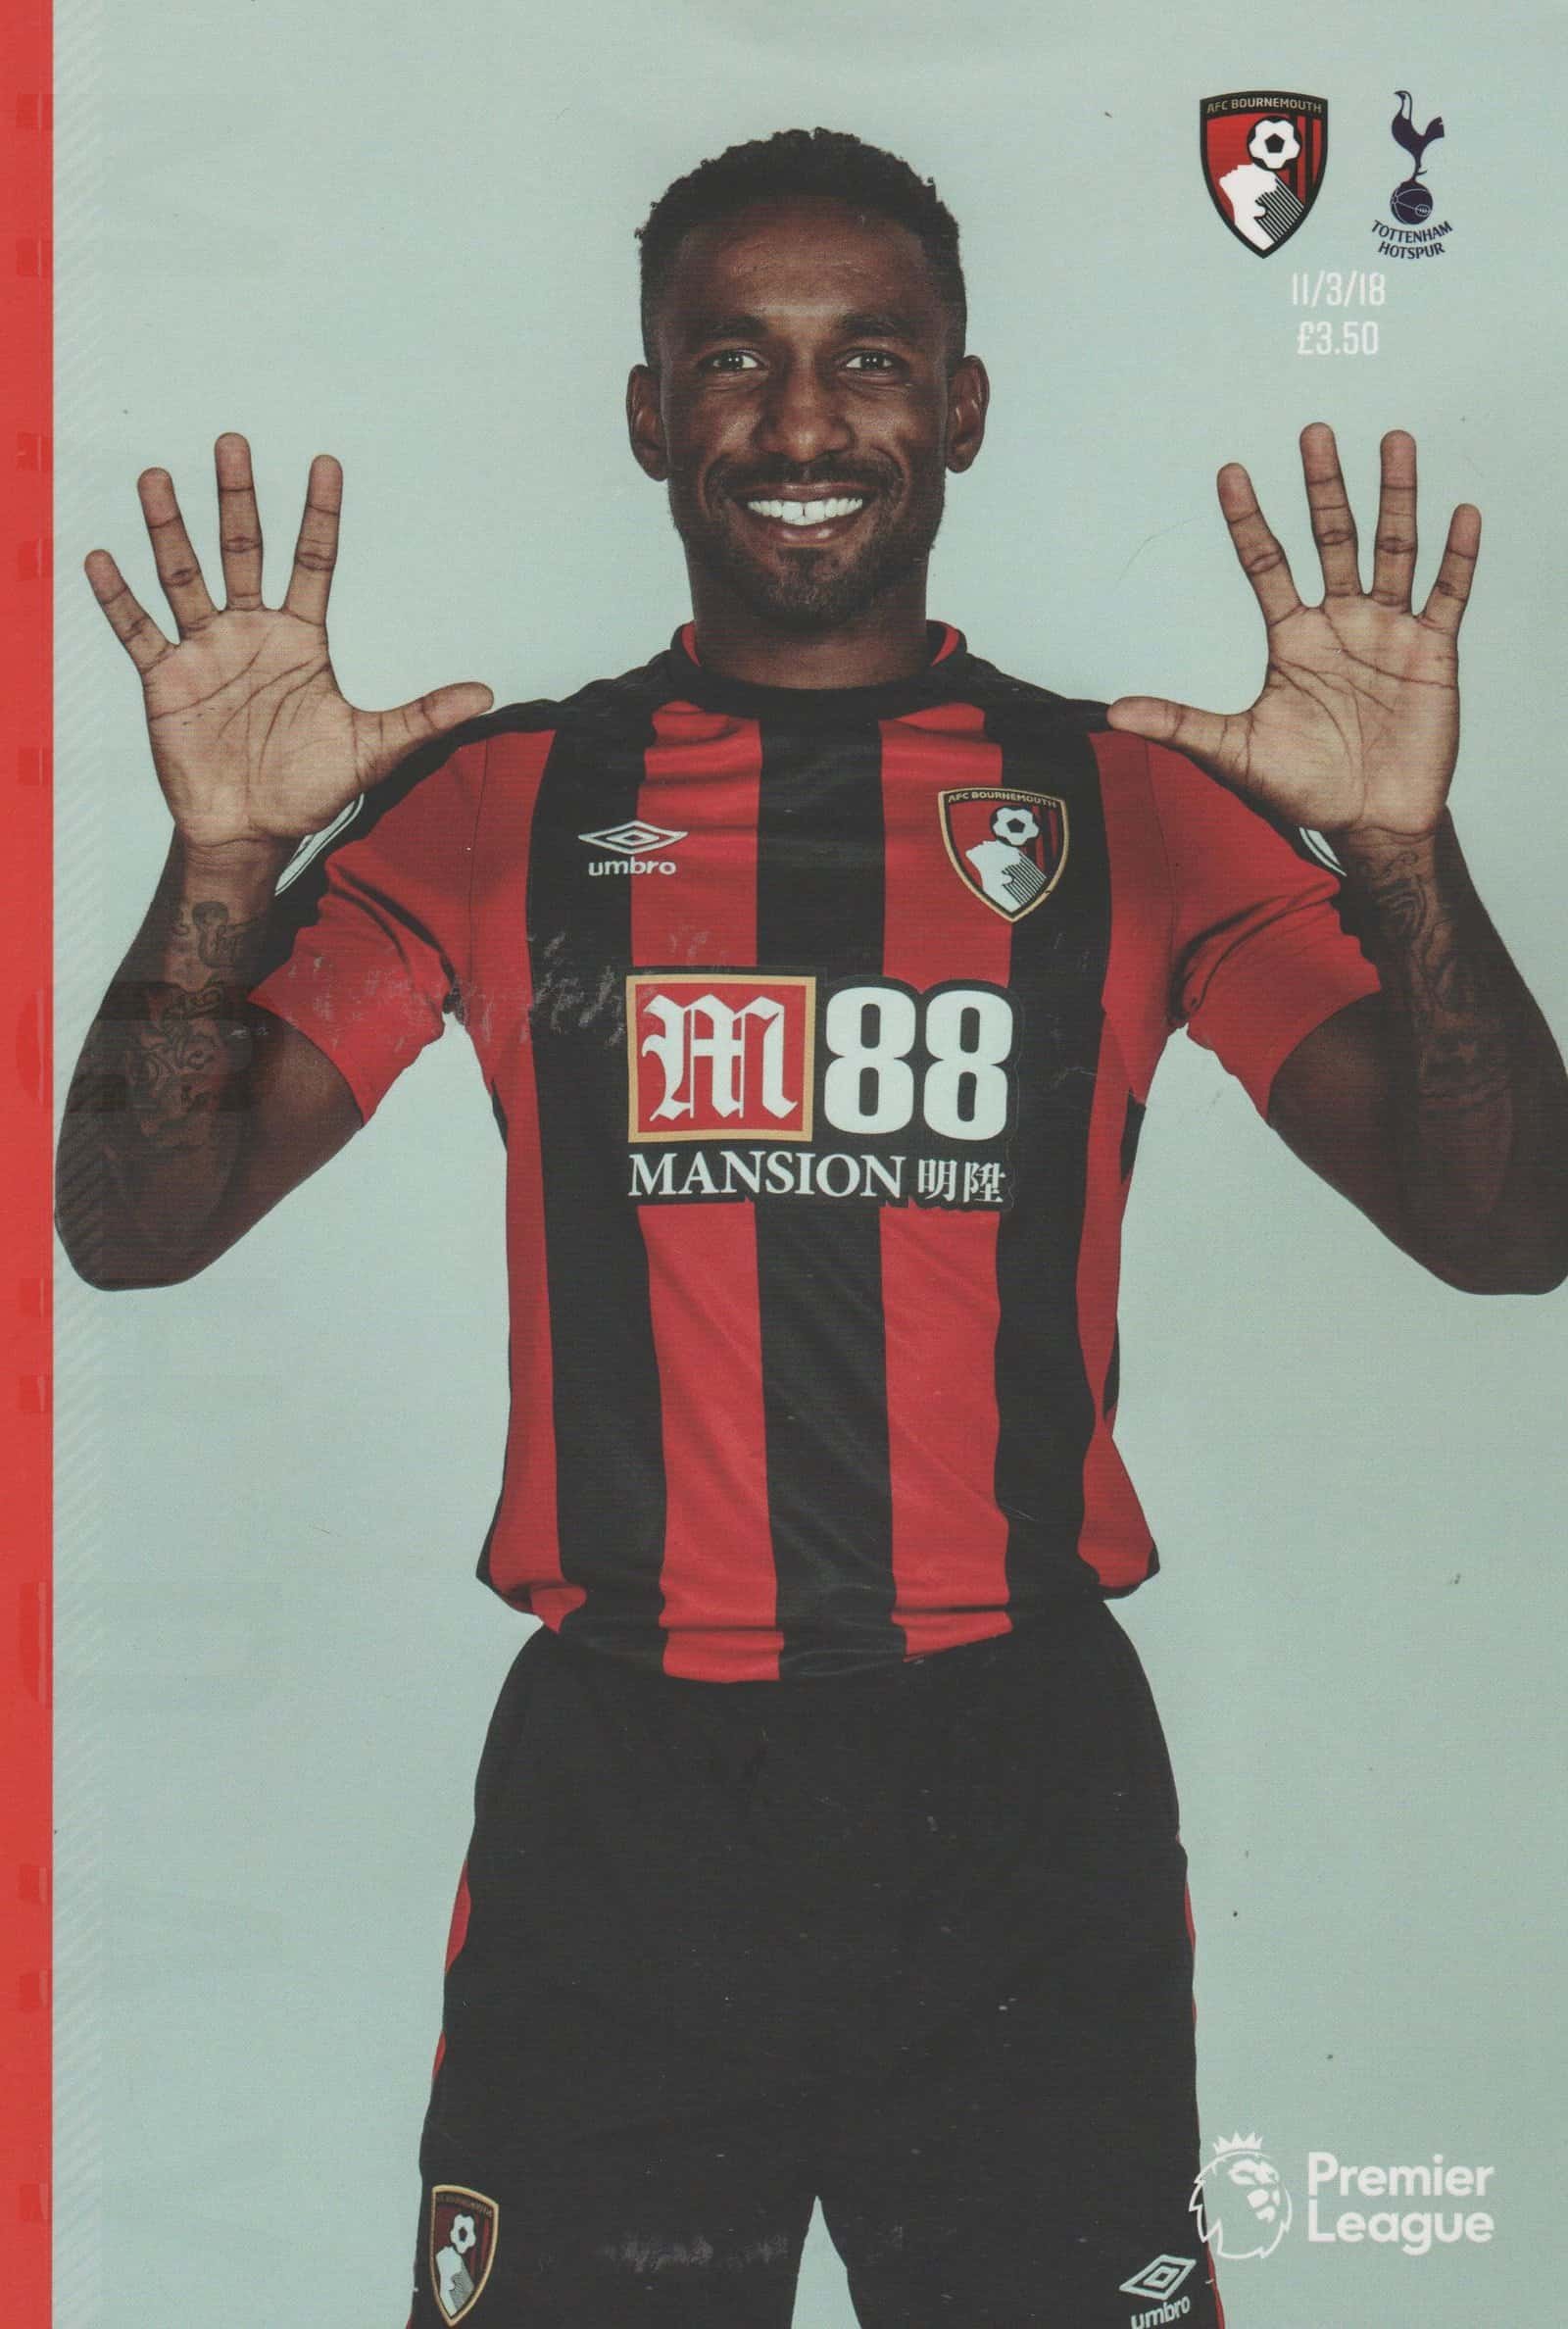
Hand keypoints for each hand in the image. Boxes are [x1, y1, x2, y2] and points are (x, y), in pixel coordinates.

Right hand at [85, 434, 493, 853]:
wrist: (251, 830)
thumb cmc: (309, 787)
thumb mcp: (374, 750)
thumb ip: (424, 717)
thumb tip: (486, 695)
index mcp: (301, 639)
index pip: (314, 562)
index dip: (320, 515)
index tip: (326, 463)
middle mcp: (251, 632)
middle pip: (242, 551)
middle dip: (237, 499)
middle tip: (234, 442)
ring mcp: (205, 652)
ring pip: (184, 578)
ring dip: (169, 529)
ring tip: (157, 478)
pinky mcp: (166, 681)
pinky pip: (139, 632)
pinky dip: (119, 599)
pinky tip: (103, 558)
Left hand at [1106, 425, 1479, 843]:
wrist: (1368, 826)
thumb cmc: (1304, 789)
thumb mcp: (1232, 753)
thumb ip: (1179, 725)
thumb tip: (1113, 713)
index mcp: (1293, 639)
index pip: (1266, 564)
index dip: (1248, 520)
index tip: (1230, 473)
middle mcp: (1340, 624)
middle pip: (1332, 538)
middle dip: (1323, 487)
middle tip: (1314, 433)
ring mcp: (1387, 634)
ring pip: (1393, 550)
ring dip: (1396, 497)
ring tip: (1394, 443)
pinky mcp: (1432, 654)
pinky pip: (1448, 596)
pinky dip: (1456, 557)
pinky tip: (1461, 515)